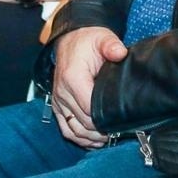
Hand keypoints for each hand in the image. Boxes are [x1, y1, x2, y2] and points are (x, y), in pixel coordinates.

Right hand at [51, 27, 127, 148]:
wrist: (71, 39)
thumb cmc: (87, 40)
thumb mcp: (102, 38)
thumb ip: (111, 45)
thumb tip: (120, 53)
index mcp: (73, 78)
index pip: (89, 108)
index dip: (104, 117)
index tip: (119, 120)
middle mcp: (62, 91)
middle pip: (83, 122)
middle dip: (101, 129)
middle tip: (118, 131)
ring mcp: (58, 100)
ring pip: (72, 129)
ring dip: (90, 137)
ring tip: (108, 137)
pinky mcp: (57, 105)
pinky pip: (65, 127)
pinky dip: (78, 137)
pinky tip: (92, 140)